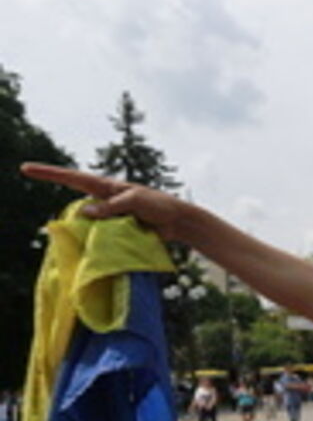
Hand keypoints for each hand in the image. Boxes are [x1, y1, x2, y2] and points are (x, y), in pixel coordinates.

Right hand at [21, 163, 192, 240]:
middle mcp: (104, 201)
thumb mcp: (136, 202)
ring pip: (88, 226)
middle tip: (90, 229)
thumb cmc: (160, 206)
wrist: (179, 222)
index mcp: (106, 187)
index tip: (26, 169)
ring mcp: (109, 217)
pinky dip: (100, 244)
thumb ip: (111, 207)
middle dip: (74, 217)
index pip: (72, 178)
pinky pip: (101, 239)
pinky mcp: (116, 232)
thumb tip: (84, 212)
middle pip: (78, 206)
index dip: (49, 174)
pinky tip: (102, 251)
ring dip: (89, 234)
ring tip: (112, 237)